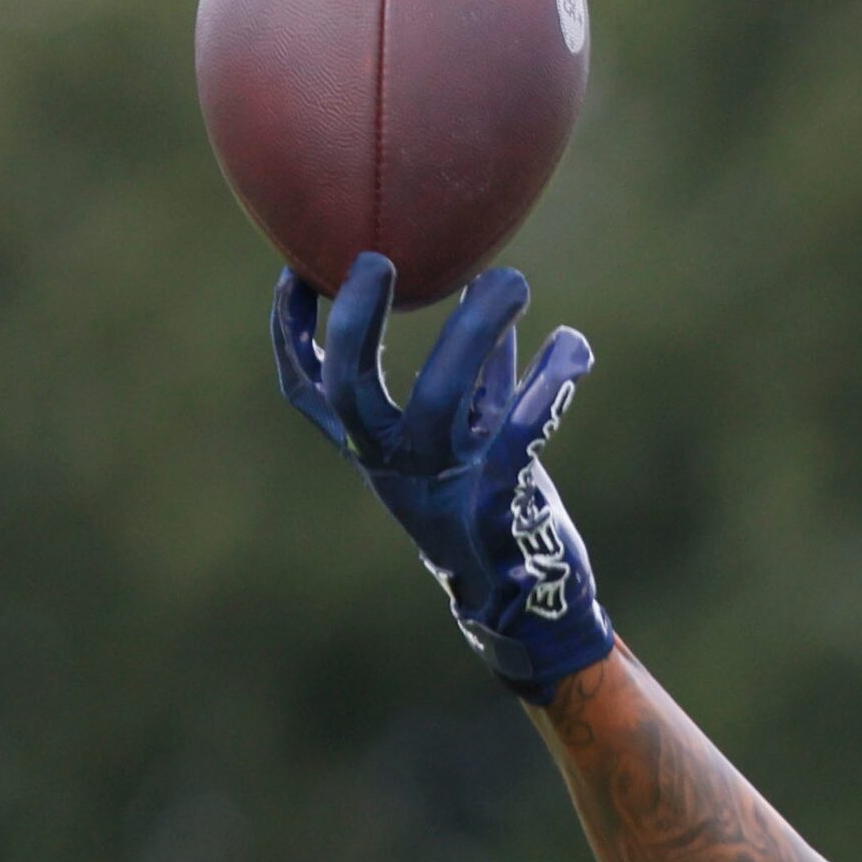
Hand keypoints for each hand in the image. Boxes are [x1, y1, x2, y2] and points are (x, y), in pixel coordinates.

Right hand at [273, 253, 613, 698]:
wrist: (523, 603)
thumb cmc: (491, 503)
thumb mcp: (470, 434)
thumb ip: (474, 370)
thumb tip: (482, 290)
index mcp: (375, 449)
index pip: (307, 390)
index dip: (290, 333)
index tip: (295, 270)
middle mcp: (395, 466)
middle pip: (351, 389)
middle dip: (355, 322)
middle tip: (377, 258)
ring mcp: (443, 488)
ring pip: (440, 400)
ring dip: (474, 330)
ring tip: (507, 278)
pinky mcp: (499, 508)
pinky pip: (520, 436)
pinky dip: (547, 384)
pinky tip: (570, 344)